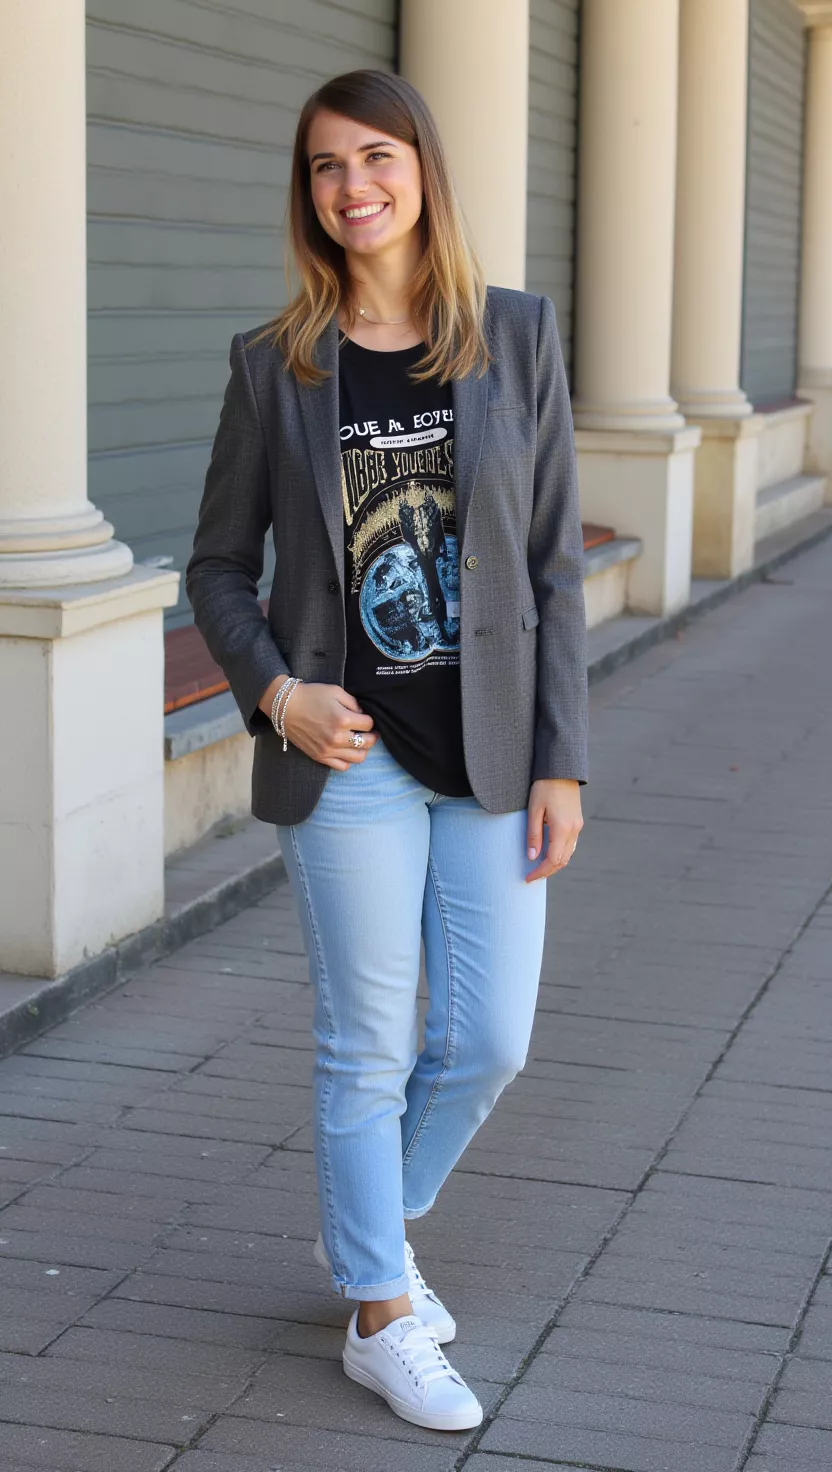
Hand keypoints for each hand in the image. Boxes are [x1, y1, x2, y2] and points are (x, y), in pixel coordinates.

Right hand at [259, 676, 376, 769]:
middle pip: (367, 743)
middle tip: (370, 732)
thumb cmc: (310, 695)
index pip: (369, 724)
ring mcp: (328, 749)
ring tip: (359, 742)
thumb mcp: (335, 691)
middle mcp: (337, 737)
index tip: (365, 717)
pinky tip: (346, 750)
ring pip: (358, 758)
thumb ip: (354, 703)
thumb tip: (363, 715)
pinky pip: (342, 766)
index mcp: (343, 719)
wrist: (285, 706)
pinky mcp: (319, 756)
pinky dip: (348, 760)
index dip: (369, 720)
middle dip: (372, 736)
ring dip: (363, 750)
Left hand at [525, 778, 582, 882]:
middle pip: (563, 861)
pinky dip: (560, 853)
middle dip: (548, 871)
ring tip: (538, 867)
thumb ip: (533, 835)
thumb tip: (532, 857)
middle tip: (532, 876)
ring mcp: (577, 826)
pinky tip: (549, 852)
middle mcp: (573, 830)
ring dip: (555, 863)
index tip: (528, 878)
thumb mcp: (534, 810)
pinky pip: (570, 844)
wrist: (561, 769)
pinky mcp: (577, 821)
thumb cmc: (544, 787)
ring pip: (568, 854)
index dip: (540, 872)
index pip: (553, 860)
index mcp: (562, 828)